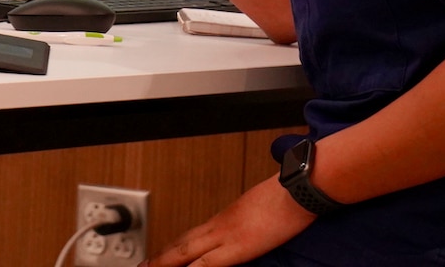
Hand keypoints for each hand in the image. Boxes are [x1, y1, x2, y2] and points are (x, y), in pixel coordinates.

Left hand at [144, 176, 316, 266]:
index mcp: (227, 216)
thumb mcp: (264, 206)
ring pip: (185, 252)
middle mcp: (221, 224)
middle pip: (183, 244)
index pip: (194, 236)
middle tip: (143, 265)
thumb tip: (249, 229)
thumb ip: (250, 220)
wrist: (301, 186)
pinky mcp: (237, 246)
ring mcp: (226, 234)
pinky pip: (206, 264)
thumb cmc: (290, 194)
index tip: (162, 254)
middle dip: (161, 257)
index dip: (174, 247)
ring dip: (165, 262)